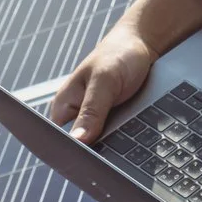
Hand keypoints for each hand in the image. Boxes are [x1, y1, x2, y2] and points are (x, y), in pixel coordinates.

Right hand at [49, 28, 155, 142]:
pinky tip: (130, 136)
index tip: (91, 156)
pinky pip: (114, 138)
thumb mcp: (105, 81)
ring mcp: (93, 120)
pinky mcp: (110, 123)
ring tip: (121, 137)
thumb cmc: (118, 55)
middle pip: (81, 146)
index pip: (60, 140)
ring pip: (100, 144)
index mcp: (63, 105)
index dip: (74, 151)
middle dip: (95, 150)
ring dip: (111, 145)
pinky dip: (122, 139)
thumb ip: (91, 110)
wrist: (141, 46)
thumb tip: (78, 140)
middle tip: (110, 147)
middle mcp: (74, 115)